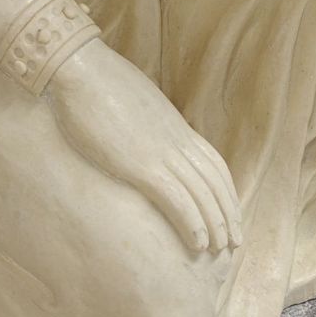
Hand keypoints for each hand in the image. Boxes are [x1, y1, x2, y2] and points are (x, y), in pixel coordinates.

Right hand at [47, 40, 240, 255]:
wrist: (81, 67)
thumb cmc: (95, 81)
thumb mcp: (130, 101)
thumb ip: (143, 119)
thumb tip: (137, 129)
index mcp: (173, 125)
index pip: (212, 162)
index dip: (224, 189)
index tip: (228, 211)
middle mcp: (175, 139)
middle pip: (215, 180)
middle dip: (227, 212)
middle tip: (234, 241)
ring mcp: (161, 151)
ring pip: (203, 193)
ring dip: (216, 223)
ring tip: (221, 249)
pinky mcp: (142, 164)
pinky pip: (178, 199)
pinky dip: (193, 222)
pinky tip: (199, 244)